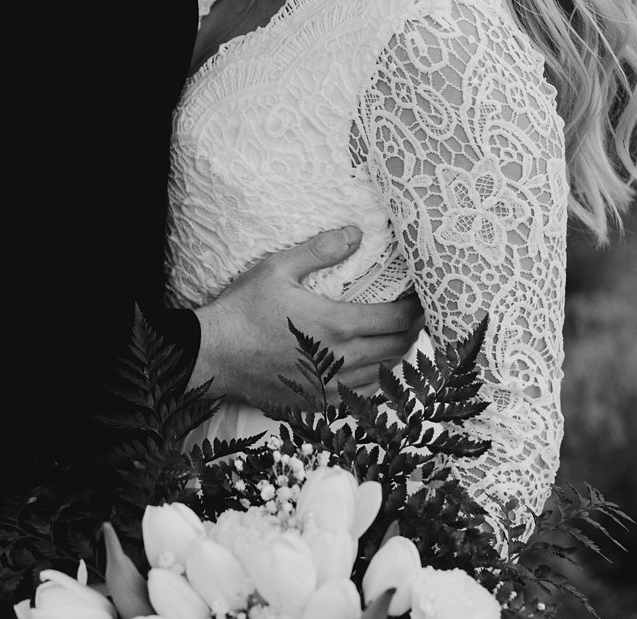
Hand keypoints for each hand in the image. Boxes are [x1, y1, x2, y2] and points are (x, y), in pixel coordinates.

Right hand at [191, 227, 426, 408]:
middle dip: (413, 330)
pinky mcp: (318, 403)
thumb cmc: (243, 310)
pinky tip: (372, 364)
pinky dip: (376, 379)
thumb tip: (355, 233)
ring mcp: (330, 387)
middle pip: (398, 349)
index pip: (396, 320)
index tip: (422, 297)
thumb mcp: (277, 268)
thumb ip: (319, 250)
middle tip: (417, 314)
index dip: (416, 308)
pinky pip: (362, 395)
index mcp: (336, 325)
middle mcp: (340, 361)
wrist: (214, 355)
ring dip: (397, 355)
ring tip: (399, 336)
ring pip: (384, 375)